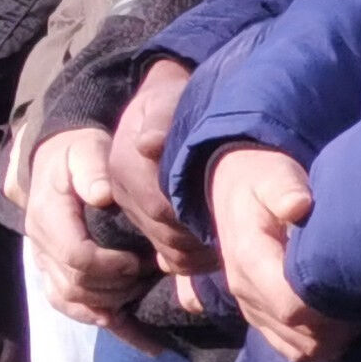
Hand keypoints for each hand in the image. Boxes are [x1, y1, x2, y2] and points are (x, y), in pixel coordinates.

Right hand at [27, 125, 160, 334]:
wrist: (55, 161)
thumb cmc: (77, 155)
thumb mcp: (85, 150)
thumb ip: (93, 169)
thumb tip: (103, 195)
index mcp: (47, 217)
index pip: (75, 258)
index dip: (110, 266)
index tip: (138, 259)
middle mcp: (40, 245)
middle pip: (76, 287)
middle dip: (116, 286)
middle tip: (146, 271)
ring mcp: (45, 264)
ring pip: (73, 302)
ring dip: (111, 303)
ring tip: (141, 290)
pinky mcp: (55, 276)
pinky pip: (72, 308)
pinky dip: (108, 324)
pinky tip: (146, 342)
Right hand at [107, 58, 216, 274]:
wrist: (163, 106)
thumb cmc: (171, 101)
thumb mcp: (166, 100)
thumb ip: (159, 119)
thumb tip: (147, 145)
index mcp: (123, 165)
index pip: (158, 207)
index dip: (193, 218)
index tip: (230, 216)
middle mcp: (122, 192)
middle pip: (163, 233)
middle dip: (200, 239)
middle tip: (239, 237)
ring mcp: (132, 210)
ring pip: (167, 250)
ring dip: (200, 254)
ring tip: (232, 245)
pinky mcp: (144, 222)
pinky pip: (167, 256)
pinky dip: (193, 261)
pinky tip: (216, 251)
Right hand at [210, 147, 352, 361]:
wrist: (231, 190)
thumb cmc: (262, 180)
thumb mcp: (272, 174)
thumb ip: (284, 188)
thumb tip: (299, 204)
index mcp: (249, 258)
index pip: (291, 305)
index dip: (330, 309)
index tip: (360, 291)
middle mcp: (245, 290)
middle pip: (299, 334)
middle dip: (340, 327)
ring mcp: (250, 307)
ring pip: (297, 348)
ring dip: (332, 340)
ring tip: (358, 312)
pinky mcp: (258, 316)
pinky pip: (289, 348)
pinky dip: (318, 345)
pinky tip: (340, 324)